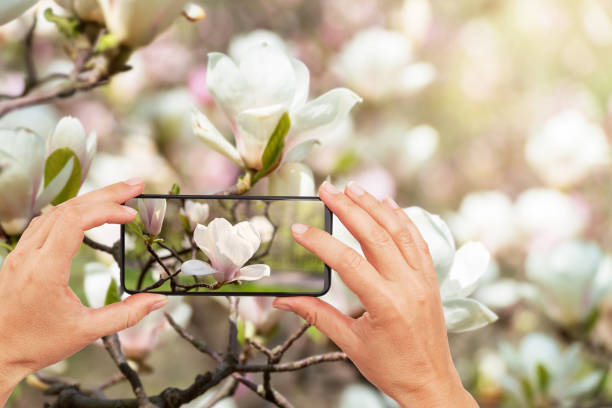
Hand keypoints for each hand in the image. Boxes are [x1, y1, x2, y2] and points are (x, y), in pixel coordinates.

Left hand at [0, 179, 168, 404]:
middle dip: (107, 193)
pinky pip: (45, 221)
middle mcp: (29, 255)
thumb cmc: (36, 344)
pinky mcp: (20, 256)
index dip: (106, 210)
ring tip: (118, 196)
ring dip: (89, 199)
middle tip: (136, 185)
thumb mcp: (87, 332)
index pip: (75, 221)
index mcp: (44, 270)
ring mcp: (21, 253)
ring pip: (56, 210)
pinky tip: (86, 212)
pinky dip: (71, 210)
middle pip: (69, 207)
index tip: (131, 214)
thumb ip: (126, 314)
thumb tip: (158, 300)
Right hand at [273, 181, 477, 407]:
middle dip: (349, 208)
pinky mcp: (431, 279)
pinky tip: (388, 205)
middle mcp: (409, 286)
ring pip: (399, 232)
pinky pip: (417, 241)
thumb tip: (282, 301)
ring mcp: (423, 280)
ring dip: (375, 206)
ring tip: (353, 188)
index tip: (299, 229)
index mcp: (386, 304)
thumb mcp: (350, 344)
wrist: (431, 384)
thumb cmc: (391, 368)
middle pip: (376, 235)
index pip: (348, 262)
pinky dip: (403, 220)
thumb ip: (316, 316)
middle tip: (327, 189)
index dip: (320, 242)